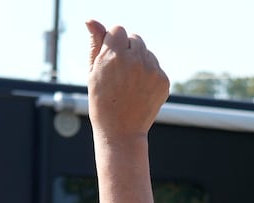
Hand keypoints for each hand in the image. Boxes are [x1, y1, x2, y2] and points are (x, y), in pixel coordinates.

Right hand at [86, 21, 168, 139]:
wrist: (121, 131)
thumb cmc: (101, 101)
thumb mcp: (93, 72)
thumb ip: (95, 43)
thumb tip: (90, 20)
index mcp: (114, 55)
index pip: (118, 29)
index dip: (113, 43)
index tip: (110, 59)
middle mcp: (135, 60)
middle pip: (135, 37)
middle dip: (127, 50)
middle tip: (119, 73)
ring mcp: (152, 70)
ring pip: (147, 51)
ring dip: (139, 60)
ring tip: (129, 83)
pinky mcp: (163, 80)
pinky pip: (156, 65)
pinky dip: (149, 74)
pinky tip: (139, 90)